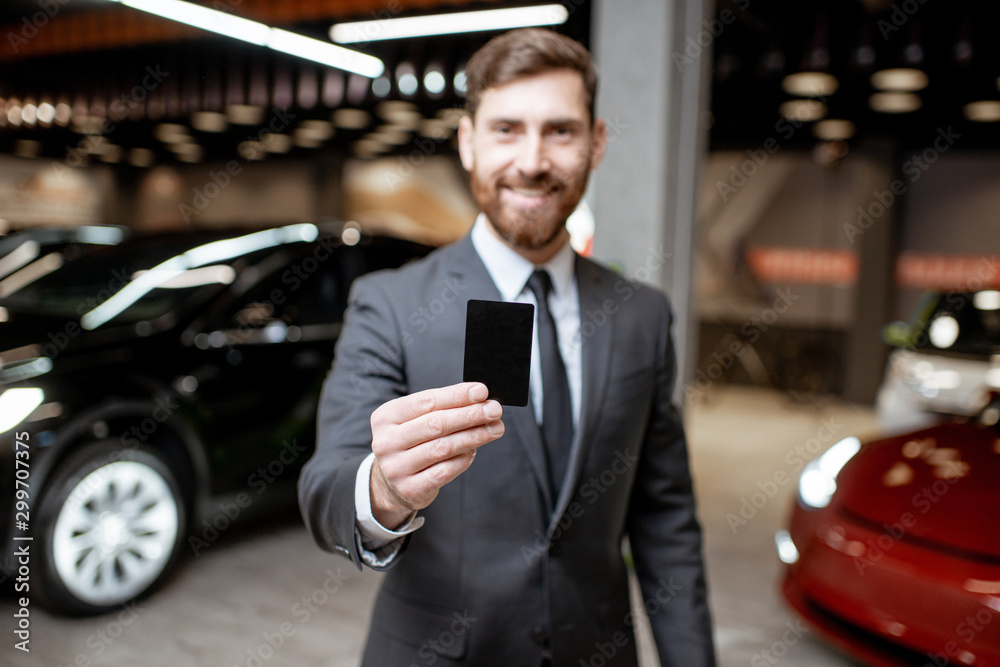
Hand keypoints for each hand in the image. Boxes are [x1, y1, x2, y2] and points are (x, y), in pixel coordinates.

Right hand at [369, 382, 503, 528]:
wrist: (391, 482)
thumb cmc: (410, 442)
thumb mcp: (415, 420)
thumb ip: (442, 408)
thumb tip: (480, 400)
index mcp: (386, 416)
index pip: (427, 401)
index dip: (457, 395)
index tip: (482, 392)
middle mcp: (386, 441)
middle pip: (436, 424)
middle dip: (470, 415)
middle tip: (494, 411)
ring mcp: (396, 467)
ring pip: (443, 448)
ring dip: (473, 436)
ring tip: (494, 429)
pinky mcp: (410, 488)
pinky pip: (444, 471)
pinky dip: (464, 459)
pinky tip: (474, 451)